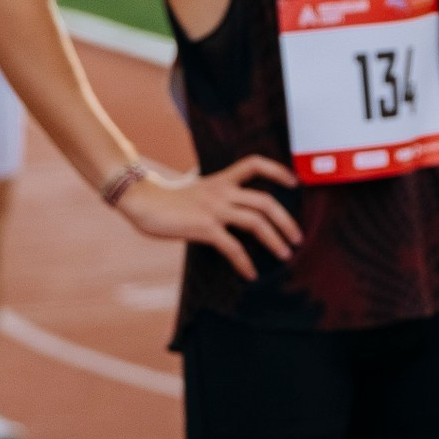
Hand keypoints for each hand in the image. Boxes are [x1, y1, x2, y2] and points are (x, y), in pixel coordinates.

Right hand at [117, 155, 300, 276]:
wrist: (141, 200)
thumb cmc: (166, 198)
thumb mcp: (197, 188)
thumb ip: (216, 192)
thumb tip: (231, 201)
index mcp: (221, 179)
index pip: (254, 164)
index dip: (277, 170)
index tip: (295, 182)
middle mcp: (222, 191)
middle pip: (265, 201)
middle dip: (286, 221)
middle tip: (297, 238)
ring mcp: (214, 208)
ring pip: (256, 222)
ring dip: (275, 240)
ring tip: (284, 254)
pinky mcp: (204, 227)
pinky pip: (232, 246)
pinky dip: (245, 262)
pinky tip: (251, 273)